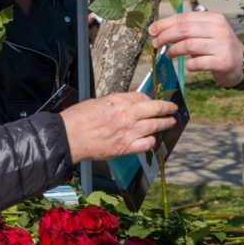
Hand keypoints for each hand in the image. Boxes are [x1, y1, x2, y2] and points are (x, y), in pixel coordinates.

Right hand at [60, 92, 178, 163]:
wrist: (70, 136)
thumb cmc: (79, 118)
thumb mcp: (98, 102)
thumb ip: (115, 104)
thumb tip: (126, 106)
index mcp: (119, 100)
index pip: (142, 97)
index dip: (149, 99)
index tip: (152, 101)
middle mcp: (128, 114)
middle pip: (155, 108)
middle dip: (167, 108)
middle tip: (173, 108)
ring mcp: (129, 132)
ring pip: (155, 126)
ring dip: (165, 124)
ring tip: (171, 122)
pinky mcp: (126, 147)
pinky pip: (147, 143)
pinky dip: (152, 141)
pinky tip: (152, 140)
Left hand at [148, 12, 243, 88]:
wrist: (242, 63)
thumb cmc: (217, 46)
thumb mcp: (207, 32)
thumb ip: (188, 30)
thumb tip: (159, 30)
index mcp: (214, 18)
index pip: (184, 17)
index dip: (165, 23)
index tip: (152, 30)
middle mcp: (219, 29)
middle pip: (185, 30)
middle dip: (166, 36)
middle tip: (155, 43)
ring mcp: (222, 46)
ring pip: (189, 45)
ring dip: (174, 50)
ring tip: (169, 54)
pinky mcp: (223, 62)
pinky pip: (198, 63)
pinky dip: (189, 65)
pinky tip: (187, 65)